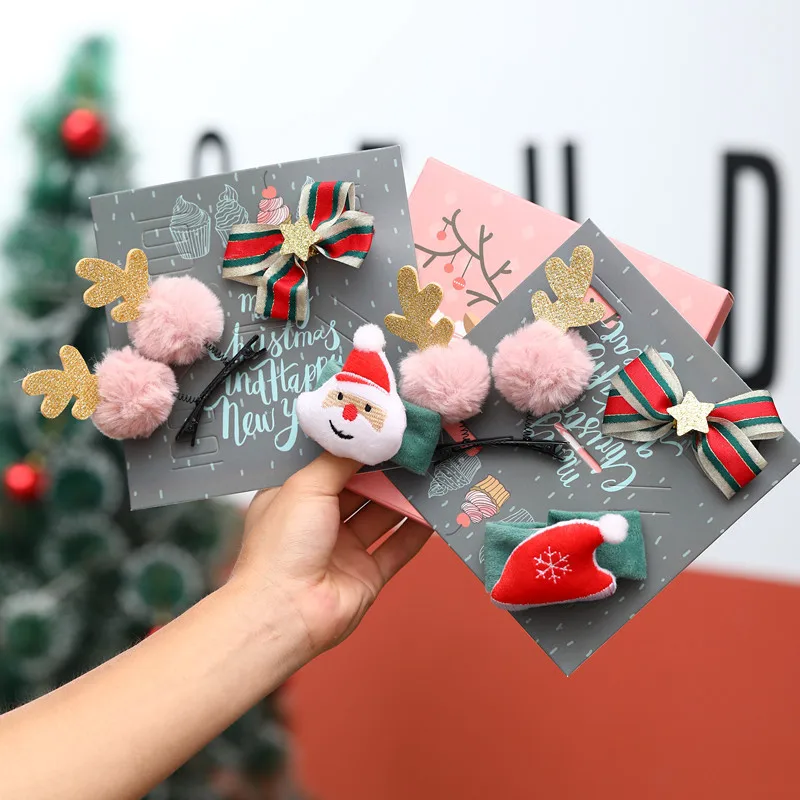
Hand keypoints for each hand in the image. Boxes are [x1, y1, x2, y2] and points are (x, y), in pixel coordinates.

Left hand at [229, 453, 432, 657]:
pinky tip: (434, 509)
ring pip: (381, 516)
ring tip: (431, 470)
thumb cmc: (284, 543)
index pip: (327, 466)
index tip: (381, 428)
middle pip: (359, 489)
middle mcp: (318, 522)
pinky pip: (397, 548)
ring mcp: (344, 550)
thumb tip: (366, 437)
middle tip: (415, 446)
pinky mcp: (367, 575)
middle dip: (385, 471)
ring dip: (404, 497)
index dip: (353, 449)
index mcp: (294, 498)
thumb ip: (339, 460)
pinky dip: (416, 530)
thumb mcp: (306, 486)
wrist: (286, 612)